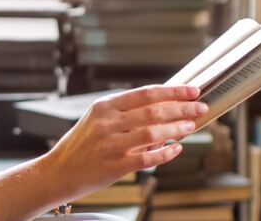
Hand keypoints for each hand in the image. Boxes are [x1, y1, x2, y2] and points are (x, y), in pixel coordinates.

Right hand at [41, 84, 207, 199]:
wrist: (61, 170)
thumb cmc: (82, 143)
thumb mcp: (97, 119)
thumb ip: (126, 112)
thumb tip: (163, 105)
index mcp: (104, 106)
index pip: (145, 93)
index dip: (173, 91)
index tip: (192, 90)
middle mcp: (107, 123)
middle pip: (153, 111)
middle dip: (182, 108)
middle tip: (200, 107)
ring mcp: (112, 144)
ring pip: (153, 132)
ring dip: (177, 128)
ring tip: (191, 126)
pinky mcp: (116, 165)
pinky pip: (148, 158)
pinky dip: (166, 152)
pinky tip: (177, 148)